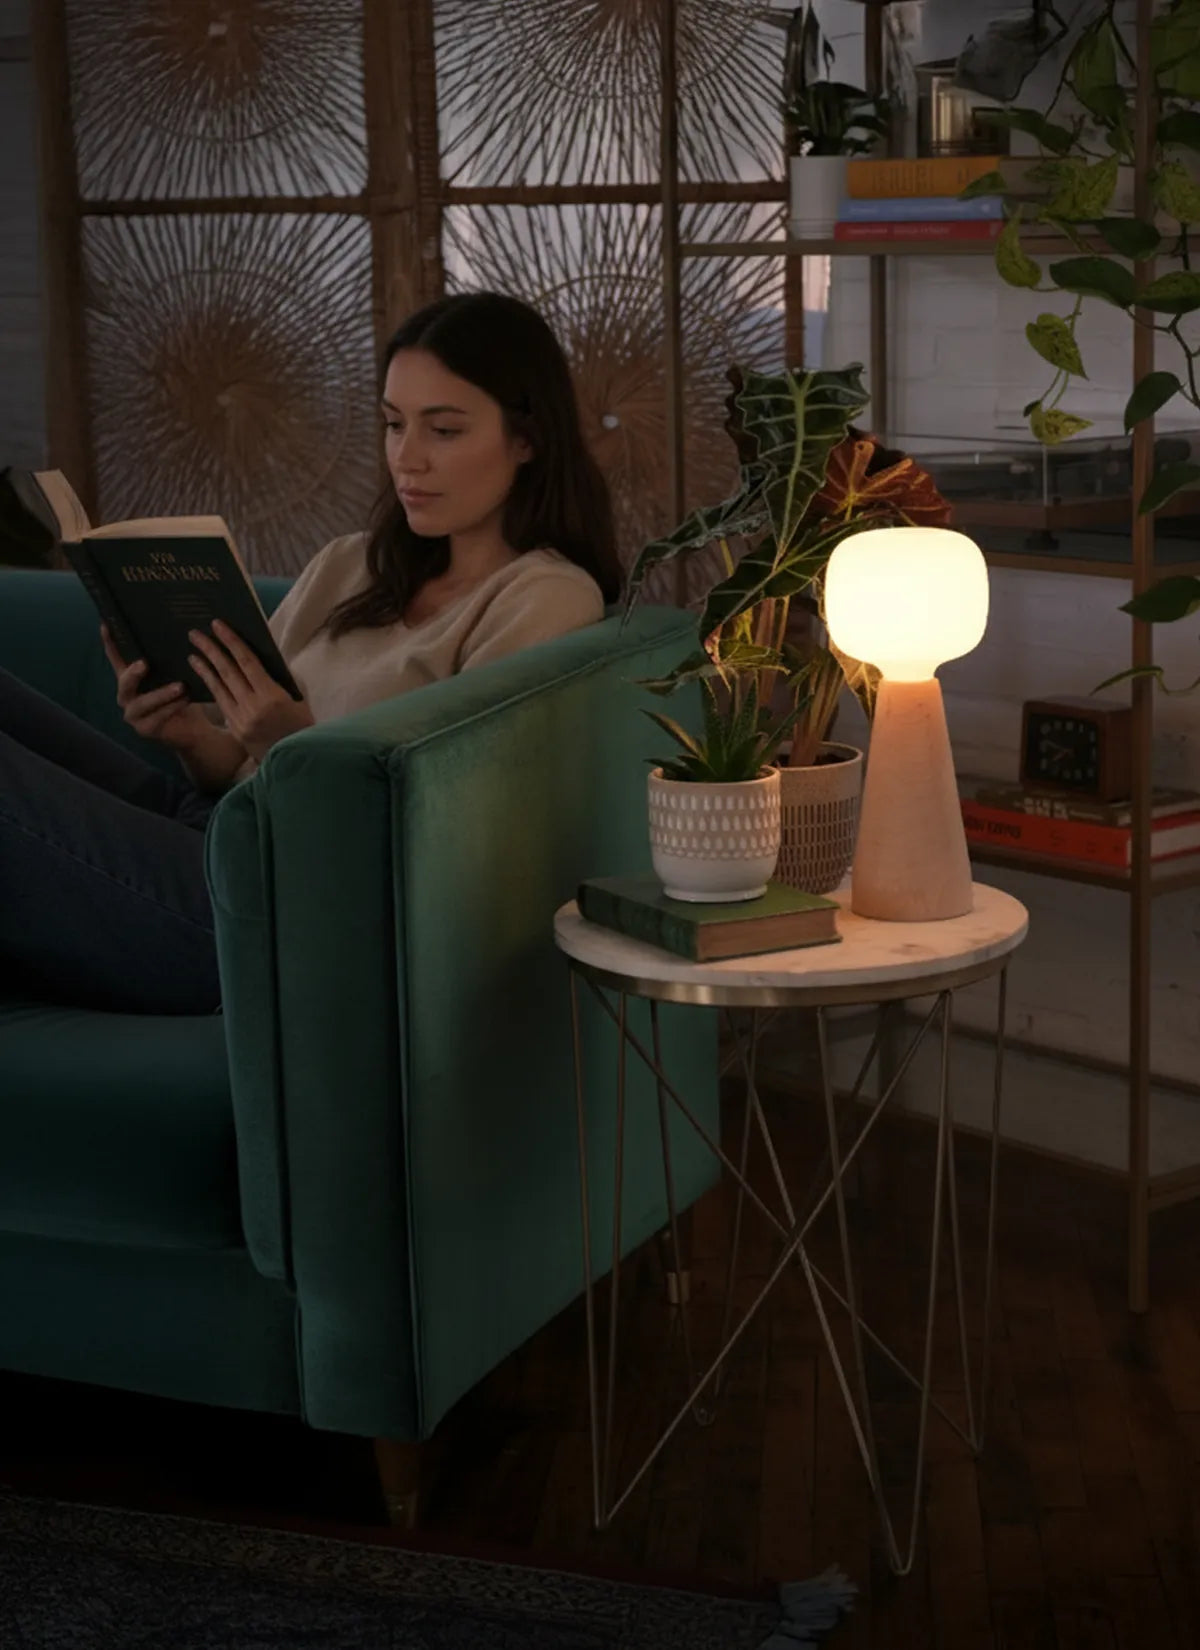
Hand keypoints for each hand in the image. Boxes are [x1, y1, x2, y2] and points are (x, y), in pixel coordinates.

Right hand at [101, 623, 209, 751]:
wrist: (193, 726)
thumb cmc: (182, 695)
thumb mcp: (175, 674)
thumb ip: (168, 659)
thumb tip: (178, 630)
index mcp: (130, 678)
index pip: (116, 658)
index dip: (109, 643)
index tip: (105, 625)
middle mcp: (127, 695)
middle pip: (124, 683)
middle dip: (133, 673)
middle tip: (144, 663)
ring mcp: (134, 714)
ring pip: (141, 703)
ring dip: (161, 694)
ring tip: (180, 686)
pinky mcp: (145, 729)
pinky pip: (157, 718)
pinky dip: (171, 708)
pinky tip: (184, 700)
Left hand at [187, 619, 313, 763]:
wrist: (297, 759)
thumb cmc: (302, 725)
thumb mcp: (297, 698)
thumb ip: (279, 678)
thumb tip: (258, 658)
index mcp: (272, 696)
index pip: (247, 662)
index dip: (231, 641)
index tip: (217, 625)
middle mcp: (254, 707)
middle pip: (228, 672)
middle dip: (211, 650)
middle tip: (195, 633)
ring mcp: (241, 720)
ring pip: (219, 688)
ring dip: (204, 668)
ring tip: (192, 652)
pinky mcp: (235, 729)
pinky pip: (221, 702)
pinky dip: (211, 687)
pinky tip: (203, 676)